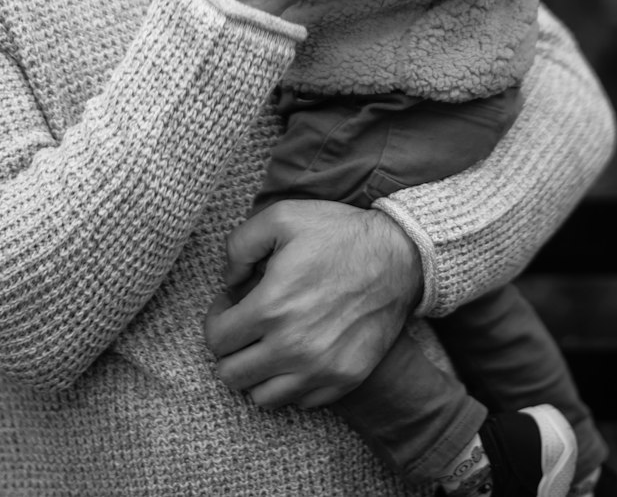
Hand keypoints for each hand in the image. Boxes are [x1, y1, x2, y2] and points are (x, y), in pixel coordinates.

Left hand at [204, 200, 421, 408]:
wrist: (399, 256)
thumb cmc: (338, 233)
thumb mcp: (282, 216)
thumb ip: (239, 245)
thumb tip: (228, 281)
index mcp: (271, 308)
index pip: (217, 340)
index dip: (217, 319)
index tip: (230, 305)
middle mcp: (292, 348)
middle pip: (231, 375)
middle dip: (230, 349)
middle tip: (245, 326)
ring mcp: (320, 369)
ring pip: (262, 397)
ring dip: (257, 373)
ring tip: (268, 343)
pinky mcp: (344, 379)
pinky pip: (300, 402)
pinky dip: (290, 383)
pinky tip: (297, 353)